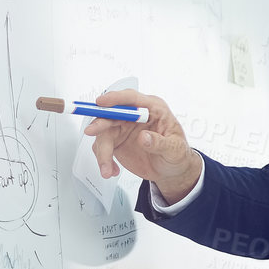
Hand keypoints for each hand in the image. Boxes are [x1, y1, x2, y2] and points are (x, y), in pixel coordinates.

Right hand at [84, 88, 201, 201]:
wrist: (171, 170)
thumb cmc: (177, 154)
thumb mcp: (175, 150)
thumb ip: (160, 143)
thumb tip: (144, 137)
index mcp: (153, 109)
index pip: (132, 99)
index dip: (115, 99)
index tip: (101, 103)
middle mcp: (135, 116)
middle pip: (111, 114)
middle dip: (100, 123)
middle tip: (91, 132)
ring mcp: (123, 128)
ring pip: (103, 133)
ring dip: (102, 152)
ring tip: (108, 170)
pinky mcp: (115, 141)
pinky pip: (102, 147)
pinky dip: (103, 160)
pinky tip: (112, 170)